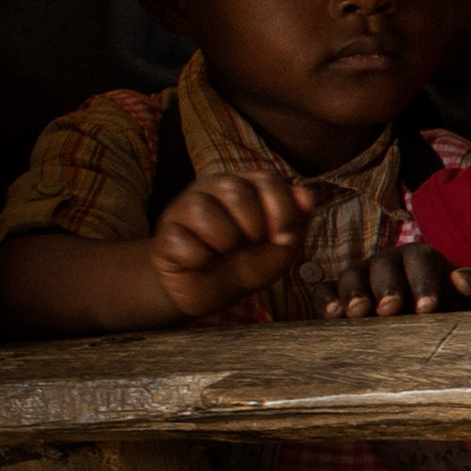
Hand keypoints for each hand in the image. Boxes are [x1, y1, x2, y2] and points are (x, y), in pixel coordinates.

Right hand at [147, 169, 317, 320]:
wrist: (211, 291)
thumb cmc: (248, 261)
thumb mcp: (282, 245)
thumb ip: (297, 220)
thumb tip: (305, 196)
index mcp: (244, 185)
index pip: (268, 179)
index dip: (282, 210)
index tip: (282, 238)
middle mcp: (211, 188)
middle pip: (236, 191)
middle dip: (252, 228)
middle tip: (247, 246)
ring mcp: (182, 208)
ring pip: (204, 212)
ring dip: (225, 244)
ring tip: (223, 254)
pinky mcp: (165, 235)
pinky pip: (183, 243)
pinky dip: (200, 260)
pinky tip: (201, 262)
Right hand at [320, 241, 470, 317]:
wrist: (413, 311)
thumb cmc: (444, 303)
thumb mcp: (465, 297)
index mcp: (423, 258)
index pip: (423, 263)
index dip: (425, 283)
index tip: (429, 309)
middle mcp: (390, 260)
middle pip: (386, 267)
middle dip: (389, 287)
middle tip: (392, 309)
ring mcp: (361, 273)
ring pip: (355, 275)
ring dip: (356, 293)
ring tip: (360, 313)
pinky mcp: (339, 289)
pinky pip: (328, 289)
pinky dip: (329, 299)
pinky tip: (331, 314)